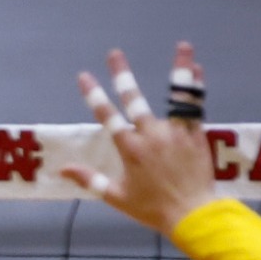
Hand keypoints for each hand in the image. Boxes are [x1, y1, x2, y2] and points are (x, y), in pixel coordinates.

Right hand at [61, 43, 216, 234]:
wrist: (193, 214)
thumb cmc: (152, 208)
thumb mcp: (116, 197)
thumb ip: (90, 180)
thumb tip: (62, 169)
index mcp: (130, 149)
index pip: (107, 116)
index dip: (94, 95)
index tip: (84, 76)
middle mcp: (151, 135)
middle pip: (134, 99)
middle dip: (122, 74)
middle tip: (114, 53)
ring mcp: (176, 132)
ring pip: (176, 96)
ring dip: (179, 69)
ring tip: (183, 45)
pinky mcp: (196, 134)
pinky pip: (195, 106)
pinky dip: (196, 87)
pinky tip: (197, 70)